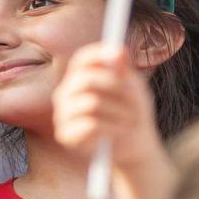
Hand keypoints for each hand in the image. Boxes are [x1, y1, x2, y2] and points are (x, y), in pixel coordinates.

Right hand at [52, 43, 165, 170]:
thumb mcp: (134, 89)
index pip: (82, 60)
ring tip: (130, 120)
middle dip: (115, 86)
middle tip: (136, 97)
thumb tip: (120, 51)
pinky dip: (112, 128)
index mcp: (79, 78)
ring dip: (119, 111)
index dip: (98, 54)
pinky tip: (118, 133)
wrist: (134, 146)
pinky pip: (91, 125)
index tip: (119, 54)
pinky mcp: (65, 135)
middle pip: (86, 79)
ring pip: (91, 103)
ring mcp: (62, 114)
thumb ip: (125, 70)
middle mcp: (65, 93)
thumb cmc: (132, 113)